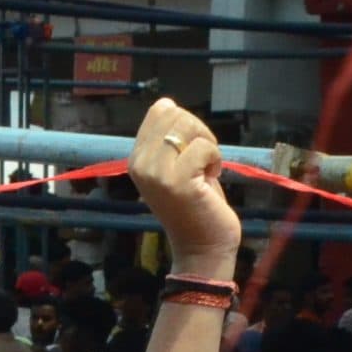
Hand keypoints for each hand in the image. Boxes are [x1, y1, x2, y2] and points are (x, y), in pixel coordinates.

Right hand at [128, 98, 241, 276]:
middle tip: (201, 162)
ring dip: (208, 145)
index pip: (160, 110)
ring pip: (188, 125)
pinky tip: (210, 180)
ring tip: (205, 170)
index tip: (190, 153)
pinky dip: (215, 160)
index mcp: (136, 158)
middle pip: (175, 113)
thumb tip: (166, 103)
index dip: (185, 124)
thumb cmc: (195, 206)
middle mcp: (140, 164)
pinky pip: (204, 147)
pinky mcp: (176, 181)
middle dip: (198, 132)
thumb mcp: (175, 166)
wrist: (201, 247)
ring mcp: (155, 173)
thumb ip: (169, 139)